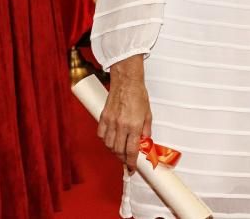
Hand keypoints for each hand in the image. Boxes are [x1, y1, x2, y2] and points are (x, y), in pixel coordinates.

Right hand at [97, 55, 151, 170]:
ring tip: (120, 150)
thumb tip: (145, 141)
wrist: (126, 81)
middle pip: (119, 151)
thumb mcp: (148, 113)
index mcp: (134, 125)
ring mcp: (111, 122)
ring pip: (109, 145)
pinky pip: (101, 135)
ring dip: (114, 151)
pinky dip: (105, 141)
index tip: (132, 169)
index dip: (131, 163)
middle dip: (123, 159)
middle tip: (126, 160)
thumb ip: (146, 129)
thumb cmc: (138, 94)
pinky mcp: (103, 117)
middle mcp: (121, 125)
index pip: (131, 151)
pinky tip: (111, 140)